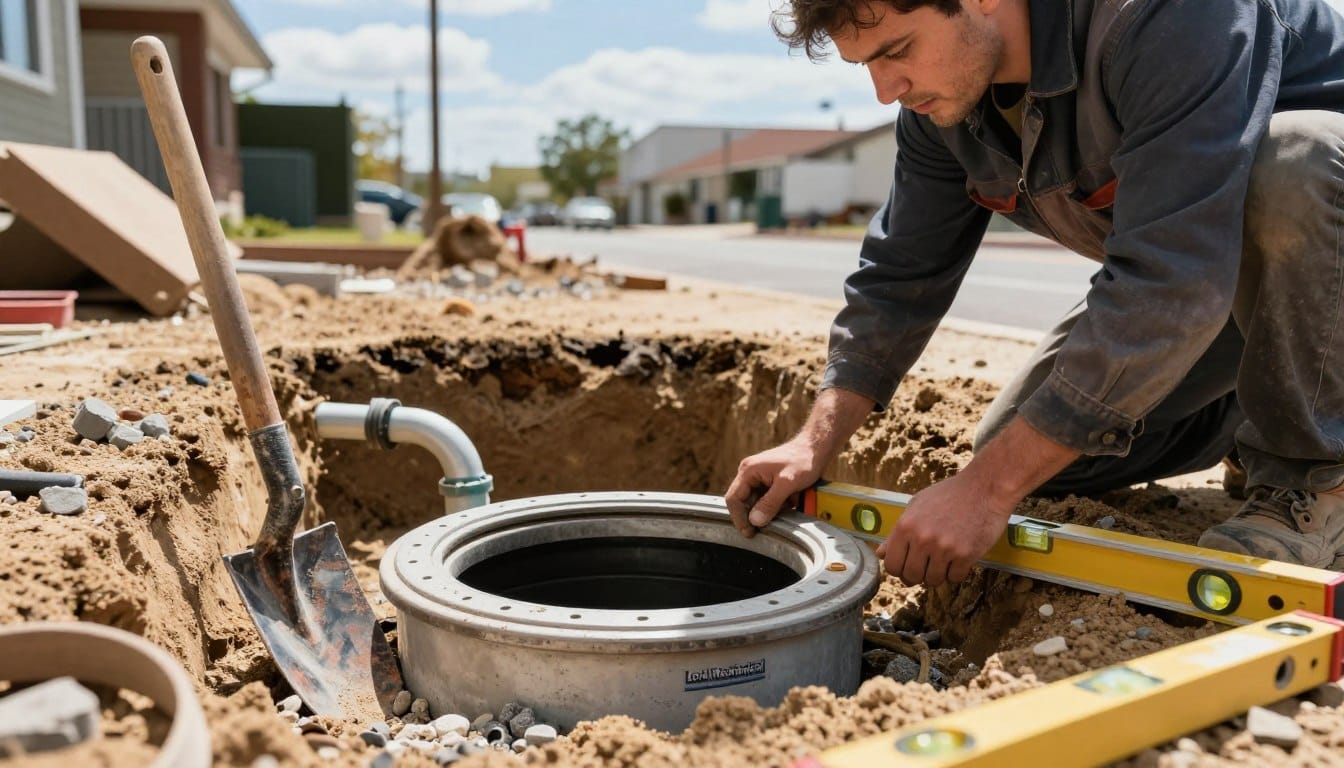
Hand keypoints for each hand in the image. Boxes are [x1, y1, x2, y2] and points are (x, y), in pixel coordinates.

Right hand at [725, 439, 823, 536]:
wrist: (815, 448)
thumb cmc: (802, 460)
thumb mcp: (787, 484)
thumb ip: (770, 503)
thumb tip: (755, 521)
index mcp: (748, 471)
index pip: (733, 499)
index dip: (739, 519)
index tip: (750, 532)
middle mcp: (749, 473)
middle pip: (743, 502)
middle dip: (755, 515)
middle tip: (767, 528)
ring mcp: (758, 477)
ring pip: (756, 502)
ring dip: (768, 510)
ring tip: (785, 509)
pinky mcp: (768, 480)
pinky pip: (766, 499)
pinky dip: (776, 505)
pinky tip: (789, 503)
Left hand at [876, 471, 1015, 586]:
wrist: (985, 488)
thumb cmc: (949, 495)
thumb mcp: (917, 506)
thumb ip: (897, 532)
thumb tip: (881, 554)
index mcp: (906, 526)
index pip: (892, 566)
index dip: (899, 570)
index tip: (907, 566)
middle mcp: (922, 539)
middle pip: (911, 577)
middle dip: (918, 575)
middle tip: (927, 565)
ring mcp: (944, 548)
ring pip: (933, 581)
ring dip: (938, 575)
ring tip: (944, 560)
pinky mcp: (966, 555)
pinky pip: (954, 578)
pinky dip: (956, 573)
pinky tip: (959, 559)